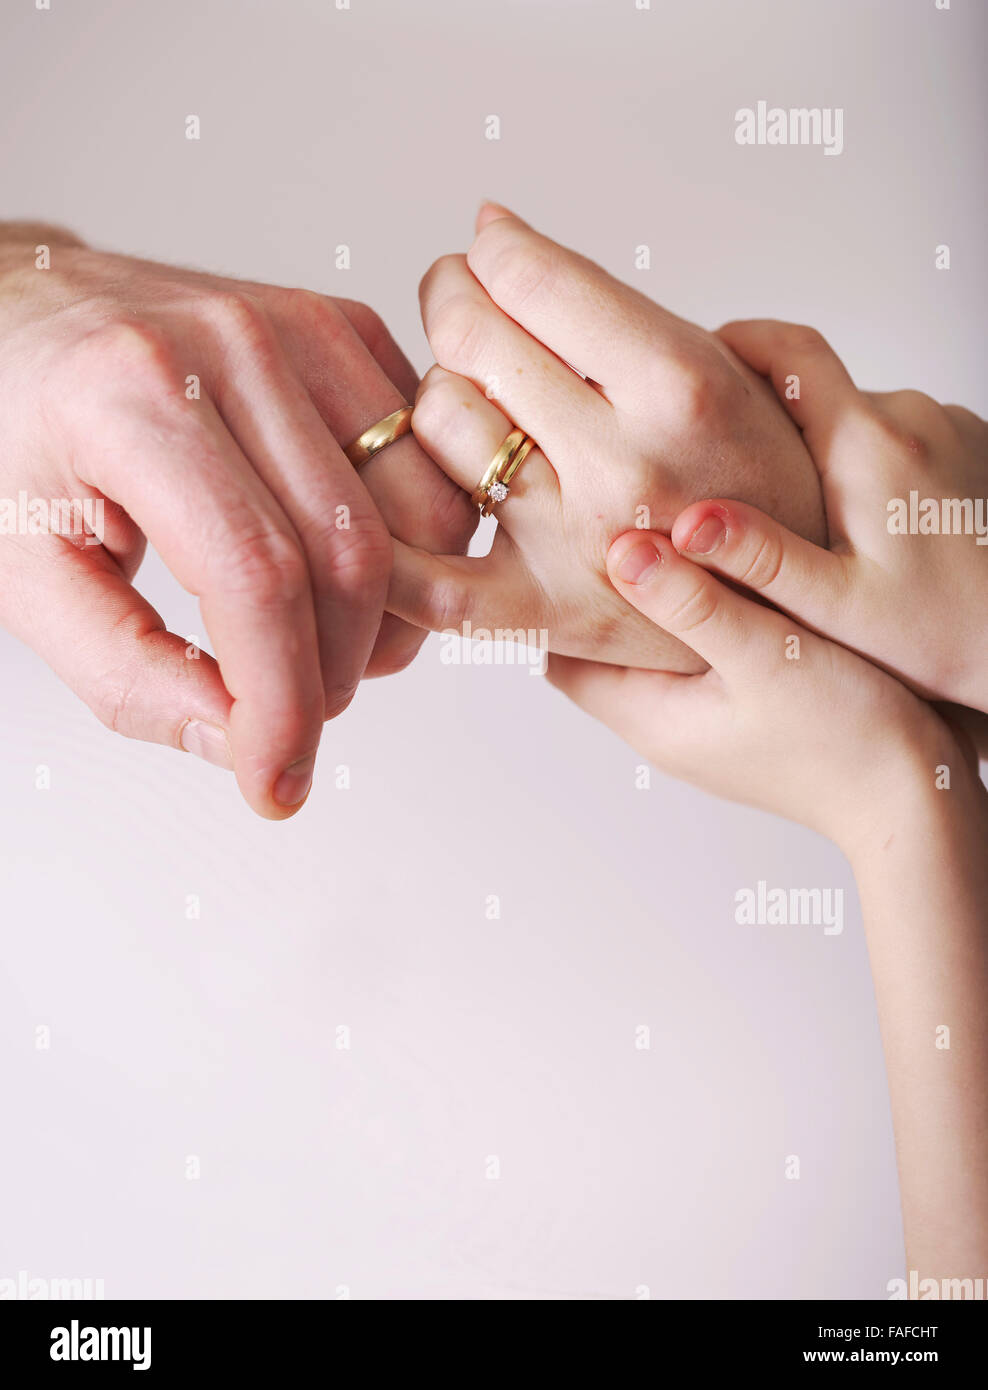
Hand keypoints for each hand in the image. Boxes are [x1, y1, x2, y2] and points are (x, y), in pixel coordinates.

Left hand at [0, 225, 474, 817]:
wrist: (13, 317)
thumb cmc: (3, 431)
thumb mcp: (22, 571)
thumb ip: (124, 671)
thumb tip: (241, 741)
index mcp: (131, 394)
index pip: (256, 577)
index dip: (281, 703)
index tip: (275, 778)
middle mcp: (234, 344)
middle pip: (353, 553)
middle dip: (337, 672)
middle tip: (289, 717)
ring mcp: (300, 328)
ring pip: (420, 512)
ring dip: (393, 615)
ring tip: (319, 645)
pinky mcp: (342, 331)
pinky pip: (428, 463)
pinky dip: (412, 544)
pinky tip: (345, 572)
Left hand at [388, 204, 825, 671]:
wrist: (799, 596)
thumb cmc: (754, 472)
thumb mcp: (720, 361)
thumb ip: (603, 303)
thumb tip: (490, 228)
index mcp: (679, 387)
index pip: (529, 277)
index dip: (490, 251)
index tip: (487, 252)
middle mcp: (624, 466)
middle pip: (472, 341)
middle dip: (453, 299)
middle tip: (461, 301)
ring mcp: (575, 546)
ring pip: (440, 425)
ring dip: (440, 396)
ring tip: (474, 398)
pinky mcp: (543, 616)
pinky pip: (429, 584)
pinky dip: (385, 549)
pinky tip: (369, 509)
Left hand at [548, 529, 972, 854]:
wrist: (918, 799)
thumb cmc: (847, 739)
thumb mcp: (764, 656)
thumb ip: (692, 602)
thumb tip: (621, 552)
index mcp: (649, 717)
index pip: (559, 657)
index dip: (553, 602)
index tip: (559, 541)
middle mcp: (664, 726)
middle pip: (599, 652)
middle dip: (598, 593)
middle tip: (606, 521)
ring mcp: (702, 725)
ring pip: (648, 651)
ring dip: (650, 602)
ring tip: (661, 533)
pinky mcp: (741, 717)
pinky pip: (695, 658)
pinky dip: (694, 617)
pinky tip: (723, 574)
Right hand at [668, 319, 987, 710]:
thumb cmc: (943, 634)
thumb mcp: (836, 606)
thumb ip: (758, 558)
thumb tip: (687, 524)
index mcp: (869, 444)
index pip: (793, 350)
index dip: (738, 341)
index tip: (700, 357)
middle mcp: (913, 417)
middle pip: (820, 393)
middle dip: (773, 429)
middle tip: (737, 490)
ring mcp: (949, 425)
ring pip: (859, 420)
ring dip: (824, 455)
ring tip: (805, 525)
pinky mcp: (971, 444)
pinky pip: (899, 436)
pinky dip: (869, 466)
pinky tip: (865, 529)